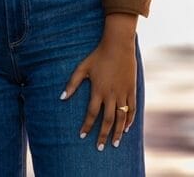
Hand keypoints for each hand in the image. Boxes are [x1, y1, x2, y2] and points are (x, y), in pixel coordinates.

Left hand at [60, 13, 137, 150]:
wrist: (118, 45)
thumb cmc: (98, 55)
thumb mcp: (82, 67)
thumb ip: (72, 83)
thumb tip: (61, 97)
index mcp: (98, 90)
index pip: (91, 113)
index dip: (87, 126)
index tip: (82, 136)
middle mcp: (111, 94)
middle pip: (107, 120)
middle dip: (102, 135)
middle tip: (99, 148)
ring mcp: (123, 93)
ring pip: (121, 118)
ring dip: (118, 132)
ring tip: (115, 143)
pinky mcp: (132, 90)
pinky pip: (132, 109)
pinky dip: (129, 120)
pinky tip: (126, 128)